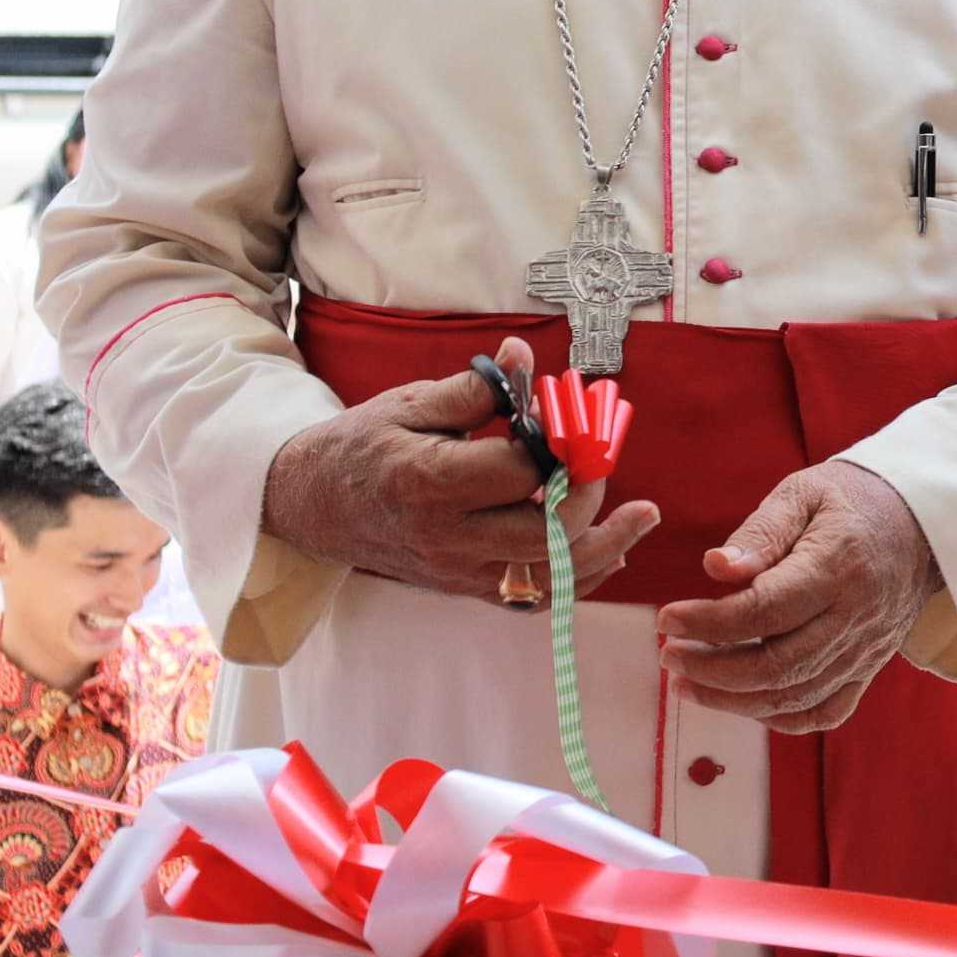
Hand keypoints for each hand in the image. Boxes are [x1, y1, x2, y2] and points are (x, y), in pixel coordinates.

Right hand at [259, 337, 658, 602]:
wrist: (312, 505)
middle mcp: (445, 537)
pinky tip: (612, 552)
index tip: (571, 415)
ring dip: (605, 545)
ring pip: (550, 576)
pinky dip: (578, 577)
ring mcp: (458, 571)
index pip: (517, 470)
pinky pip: (535, 597)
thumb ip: (476, 388)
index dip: (557, 442)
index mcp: (426, 483)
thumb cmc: (362, 447)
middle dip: (588, 493)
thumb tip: (525, 358)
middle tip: (604, 457)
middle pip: (543, 531)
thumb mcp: (410, 404)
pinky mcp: (466, 588)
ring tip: (643, 516)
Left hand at [656, 458, 941, 732]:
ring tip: (687, 683)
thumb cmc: (851, 502)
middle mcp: (856, 616)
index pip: (765, 610)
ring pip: (795, 695)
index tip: (666, 619)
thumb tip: (715, 568)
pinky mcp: (869, 667)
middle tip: (669, 656)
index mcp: (837, 566)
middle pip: (778, 665)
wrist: (922, 525)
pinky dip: (779, 717)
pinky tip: (741, 702)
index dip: (709, 623)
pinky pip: (825, 711)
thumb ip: (760, 532)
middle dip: (712, 669)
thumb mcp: (803, 494)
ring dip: (733, 699)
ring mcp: (866, 649)